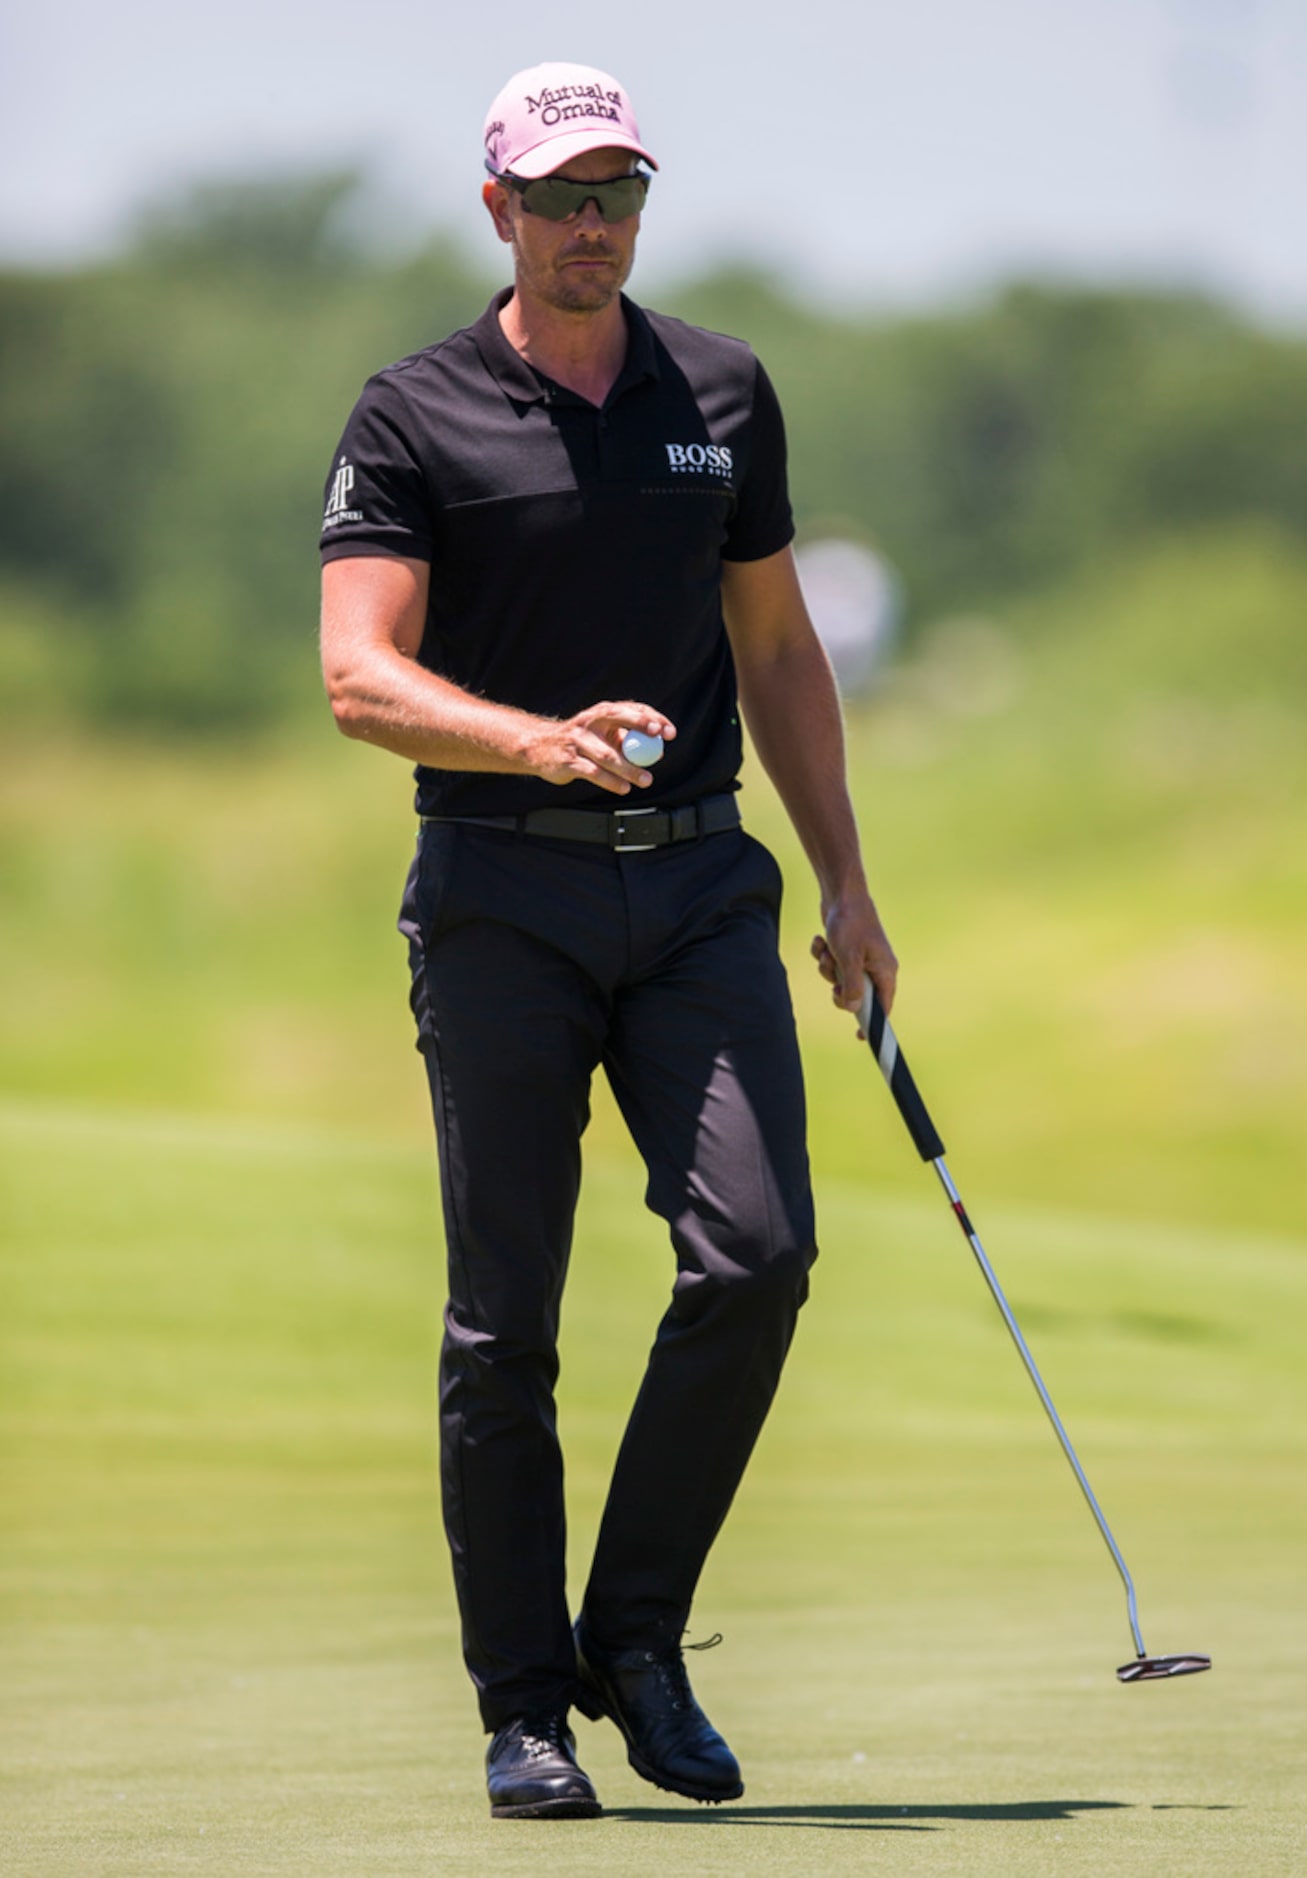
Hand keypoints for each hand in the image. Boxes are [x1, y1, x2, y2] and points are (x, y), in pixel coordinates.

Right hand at [524, 702, 676, 794]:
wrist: (539, 748)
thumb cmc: (579, 741)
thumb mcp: (602, 735)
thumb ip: (626, 740)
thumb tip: (656, 752)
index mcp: (600, 713)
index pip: (629, 709)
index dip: (650, 719)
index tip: (668, 732)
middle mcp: (588, 722)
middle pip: (617, 719)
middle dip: (640, 727)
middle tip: (659, 744)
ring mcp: (576, 741)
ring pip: (607, 755)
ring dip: (629, 769)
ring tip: (646, 780)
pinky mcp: (568, 761)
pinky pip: (593, 773)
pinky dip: (610, 782)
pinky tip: (623, 788)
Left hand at [811, 893, 897, 1023]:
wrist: (841, 894)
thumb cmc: (850, 923)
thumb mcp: (849, 959)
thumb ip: (852, 986)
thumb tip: (852, 1009)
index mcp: (885, 971)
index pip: (883, 1007)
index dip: (873, 1023)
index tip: (861, 1038)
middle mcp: (876, 967)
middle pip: (856, 995)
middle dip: (838, 987)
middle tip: (833, 982)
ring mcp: (861, 958)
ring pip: (839, 979)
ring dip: (827, 968)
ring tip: (827, 951)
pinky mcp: (846, 950)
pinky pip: (831, 964)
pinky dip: (823, 954)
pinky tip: (821, 940)